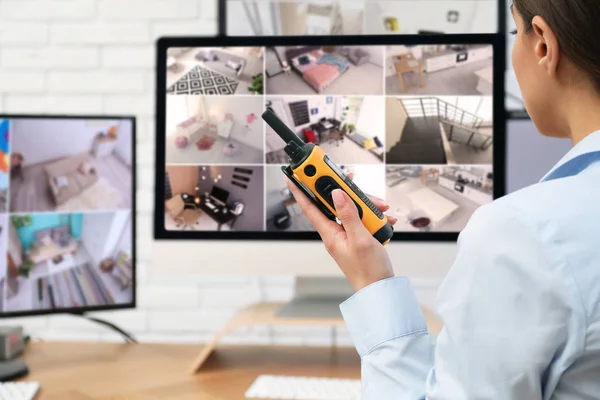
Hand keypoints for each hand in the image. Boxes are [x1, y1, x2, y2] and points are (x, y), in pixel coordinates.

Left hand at [286, 173, 396, 290]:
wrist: (380, 289)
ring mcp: (346, 234)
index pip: (310, 207)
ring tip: (381, 210)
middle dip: (349, 192)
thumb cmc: (368, 271)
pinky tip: (384, 220)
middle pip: (335, 203)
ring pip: (352, 209)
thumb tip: (337, 194)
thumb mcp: (360, 239)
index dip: (300, 190)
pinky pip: (362, 219)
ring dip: (367, 206)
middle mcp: (335, 232)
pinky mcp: (357, 236)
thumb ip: (348, 215)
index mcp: (330, 234)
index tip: (293, 176)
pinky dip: (374, 217)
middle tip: (355, 183)